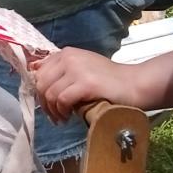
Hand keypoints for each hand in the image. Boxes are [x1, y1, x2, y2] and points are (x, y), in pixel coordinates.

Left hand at [32, 47, 147, 120]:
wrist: (134, 84)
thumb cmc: (109, 80)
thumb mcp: (81, 69)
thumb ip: (62, 72)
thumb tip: (38, 82)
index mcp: (66, 53)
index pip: (39, 72)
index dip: (40, 91)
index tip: (48, 104)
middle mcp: (69, 57)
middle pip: (41, 83)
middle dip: (45, 103)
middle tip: (54, 116)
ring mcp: (77, 69)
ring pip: (50, 93)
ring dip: (53, 110)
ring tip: (62, 118)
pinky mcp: (86, 84)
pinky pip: (62, 100)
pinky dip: (62, 111)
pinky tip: (69, 117)